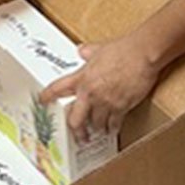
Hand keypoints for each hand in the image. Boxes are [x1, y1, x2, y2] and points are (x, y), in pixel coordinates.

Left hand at [40, 34, 161, 139]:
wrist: (141, 54)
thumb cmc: (123, 49)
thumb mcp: (99, 49)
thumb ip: (88, 52)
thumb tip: (83, 50)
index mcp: (82, 77)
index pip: (58, 88)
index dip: (47, 96)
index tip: (42, 101)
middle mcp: (90, 93)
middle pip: (75, 119)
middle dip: (76, 130)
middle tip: (78, 135)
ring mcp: (105, 102)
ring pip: (95, 124)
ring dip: (97, 129)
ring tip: (98, 132)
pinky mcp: (121, 107)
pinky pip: (114, 124)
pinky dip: (113, 129)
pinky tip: (113, 130)